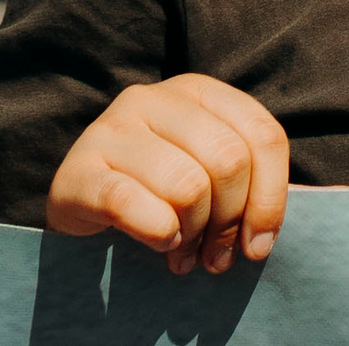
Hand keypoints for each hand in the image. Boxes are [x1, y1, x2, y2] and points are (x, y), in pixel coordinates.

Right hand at [46, 75, 289, 274]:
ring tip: (184, 255)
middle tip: (216, 257)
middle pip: (228, 160)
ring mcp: (111, 128)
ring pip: (186, 185)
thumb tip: (261, 239)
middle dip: (230, 221)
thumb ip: (245, 187)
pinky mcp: (77, 168)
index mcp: (196, 90)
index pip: (262, 135)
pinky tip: (159, 243)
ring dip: (193, 234)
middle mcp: (152, 99)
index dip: (271, 198)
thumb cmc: (157, 191)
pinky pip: (131, 204)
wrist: (80, 202)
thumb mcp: (208, 175)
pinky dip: (157, 232)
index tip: (259, 245)